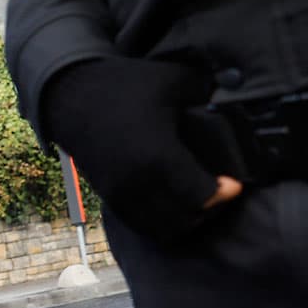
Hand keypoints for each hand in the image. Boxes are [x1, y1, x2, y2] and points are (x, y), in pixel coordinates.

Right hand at [43, 57, 243, 240]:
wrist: (69, 95)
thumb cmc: (123, 85)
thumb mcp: (174, 78)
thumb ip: (209, 89)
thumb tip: (237, 94)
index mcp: (158, 157)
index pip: (201, 195)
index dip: (224, 194)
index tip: (236, 183)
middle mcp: (137, 183)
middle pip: (185, 218)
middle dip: (209, 209)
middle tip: (221, 192)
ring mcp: (120, 193)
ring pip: (162, 228)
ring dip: (185, 220)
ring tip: (198, 201)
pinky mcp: (108, 196)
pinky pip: (141, 225)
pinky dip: (162, 222)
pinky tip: (172, 204)